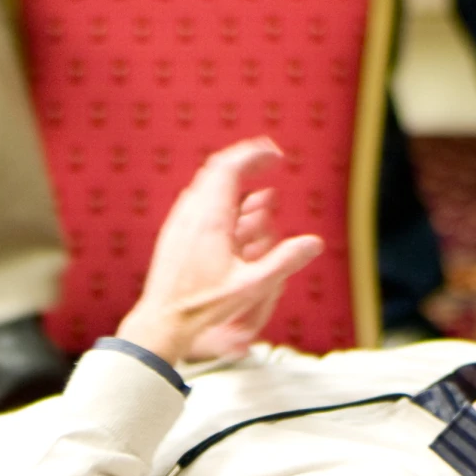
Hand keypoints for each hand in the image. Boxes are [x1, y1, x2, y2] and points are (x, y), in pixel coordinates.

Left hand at [113, 138, 324, 366]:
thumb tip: (314, 243)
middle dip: (247, 160)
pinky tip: (233, 209)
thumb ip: (284, 263)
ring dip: (232, 177)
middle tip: (270, 162)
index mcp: (210, 219)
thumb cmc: (203, 307)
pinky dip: (219, 193)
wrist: (160, 321)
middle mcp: (191, 213)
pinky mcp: (173, 232)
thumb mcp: (251, 288)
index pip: (231, 167)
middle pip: (217, 168)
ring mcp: (179, 221)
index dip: (256, 155)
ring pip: (205, 182)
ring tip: (257, 185)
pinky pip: (196, 199)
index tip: (278, 158)